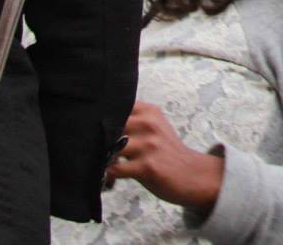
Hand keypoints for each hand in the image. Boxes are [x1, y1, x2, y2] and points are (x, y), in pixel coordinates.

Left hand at [104, 102, 224, 211]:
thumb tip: (96, 125)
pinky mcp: (147, 166)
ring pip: (110, 147)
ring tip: (100, 164)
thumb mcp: (154, 127)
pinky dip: (107, 174)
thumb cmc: (166, 152)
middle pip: (109, 126)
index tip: (91, 124)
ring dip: (101, 157)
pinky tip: (108, 177)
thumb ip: (132, 121)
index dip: (99, 116)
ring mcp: (149, 145)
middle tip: (92, 148)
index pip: (116, 105)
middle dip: (97, 139)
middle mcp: (149, 124)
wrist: (191, 174)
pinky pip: (115, 169)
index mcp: (149, 112)